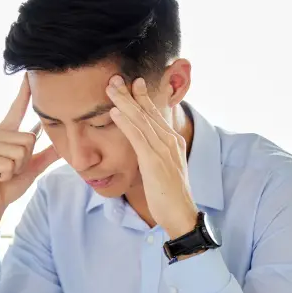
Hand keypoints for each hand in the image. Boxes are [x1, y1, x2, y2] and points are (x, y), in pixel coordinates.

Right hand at [0, 75, 58, 236]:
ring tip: (4, 173)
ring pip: (20, 152)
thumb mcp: (32, 167)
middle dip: (25, 159)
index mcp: (5, 134)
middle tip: (12, 169)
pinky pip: (9, 164)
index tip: (28, 74)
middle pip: (28, 138)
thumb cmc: (8, 184)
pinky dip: (7, 175)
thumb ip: (46, 154)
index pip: (16, 108)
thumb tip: (64, 144)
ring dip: (16, 168)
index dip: (24, 93)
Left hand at [106, 76, 197, 239]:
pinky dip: (125, 123)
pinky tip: (114, 112)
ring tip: (110, 88)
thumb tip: (144, 148)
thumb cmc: (170, 195)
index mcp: (173, 141)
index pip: (155, 114)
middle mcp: (170, 141)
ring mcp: (163, 150)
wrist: (181, 214)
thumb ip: (155, 154)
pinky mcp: (154, 161)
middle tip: (115, 78)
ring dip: (124, 102)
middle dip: (130, 93)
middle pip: (147, 112)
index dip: (142, 97)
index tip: (131, 83)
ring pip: (141, 120)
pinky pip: (137, 137)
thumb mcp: (163, 169)